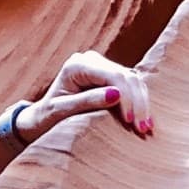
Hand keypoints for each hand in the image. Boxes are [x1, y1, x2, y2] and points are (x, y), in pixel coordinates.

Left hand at [25, 49, 153, 140]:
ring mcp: (101, 66)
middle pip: (126, 76)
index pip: (113, 76)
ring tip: (146, 127)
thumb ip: (87, 101)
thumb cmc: (48, 114)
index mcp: (78, 64)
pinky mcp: (108, 75)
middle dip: (137, 102)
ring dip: (142, 103)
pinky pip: (130, 85)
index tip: (130, 121)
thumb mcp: (63, 110)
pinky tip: (144, 119)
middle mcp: (91, 60)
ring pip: (132, 80)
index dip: (127, 98)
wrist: (42, 115)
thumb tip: (116, 94)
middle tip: (143, 128)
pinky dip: (139, 101)